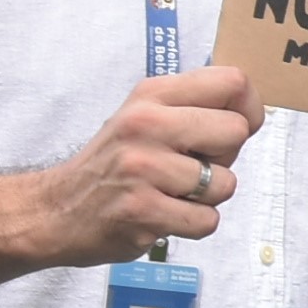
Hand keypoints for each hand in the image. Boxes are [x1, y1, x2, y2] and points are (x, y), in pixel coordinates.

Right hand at [27, 68, 259, 265]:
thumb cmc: (115, 163)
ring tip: (171, 193)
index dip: (249, 109)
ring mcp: (143, 168)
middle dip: (224, 157)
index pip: (232, 82)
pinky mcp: (143, 211)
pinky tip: (164, 215)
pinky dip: (192, 224)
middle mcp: (146, 124)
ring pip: (225, 183)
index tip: (236, 128)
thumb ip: (193, 108)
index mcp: (152, 95)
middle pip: (236, 132)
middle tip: (191, 166)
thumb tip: (249, 114)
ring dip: (206, 197)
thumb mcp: (144, 115)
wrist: (57, 209)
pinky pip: (206, 221)